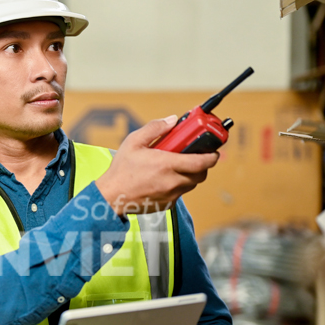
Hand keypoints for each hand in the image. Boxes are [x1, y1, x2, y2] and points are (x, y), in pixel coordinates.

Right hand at [95, 116, 218, 214]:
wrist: (111, 196)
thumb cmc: (121, 171)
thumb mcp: (134, 141)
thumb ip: (155, 128)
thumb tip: (172, 120)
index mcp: (167, 164)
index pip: (202, 162)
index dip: (212, 156)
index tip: (214, 152)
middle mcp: (172, 181)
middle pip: (201, 174)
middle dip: (202, 165)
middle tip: (195, 157)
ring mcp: (171, 195)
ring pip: (191, 184)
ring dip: (190, 175)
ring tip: (178, 167)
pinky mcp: (167, 204)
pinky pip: (180, 193)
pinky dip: (178, 185)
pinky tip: (166, 179)